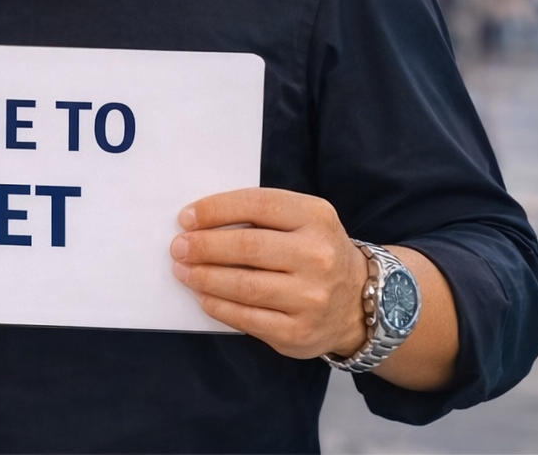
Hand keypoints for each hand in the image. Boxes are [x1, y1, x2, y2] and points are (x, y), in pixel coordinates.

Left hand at [169, 187, 368, 360]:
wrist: (359, 302)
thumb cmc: (314, 252)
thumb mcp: (302, 220)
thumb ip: (260, 216)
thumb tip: (199, 222)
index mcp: (316, 217)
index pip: (256, 205)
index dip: (215, 210)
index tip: (185, 218)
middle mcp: (318, 256)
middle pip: (247, 247)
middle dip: (203, 246)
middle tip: (178, 247)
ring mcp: (311, 297)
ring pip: (244, 286)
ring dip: (204, 277)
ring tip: (183, 271)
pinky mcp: (299, 332)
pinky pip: (247, 319)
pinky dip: (218, 306)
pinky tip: (203, 297)